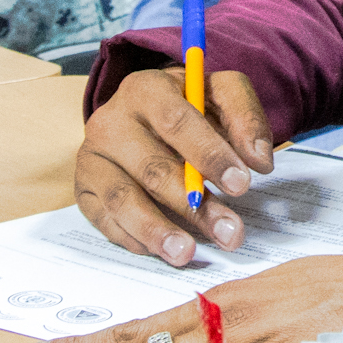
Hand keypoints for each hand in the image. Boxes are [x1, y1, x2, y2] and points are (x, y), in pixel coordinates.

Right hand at [74, 67, 277, 264]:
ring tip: (188, 253)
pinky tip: (161, 250)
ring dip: (158, 230)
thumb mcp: (219, 94)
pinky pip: (105, 220)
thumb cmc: (187, 107)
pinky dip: (133, 238)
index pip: (177, 121)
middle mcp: (111, 121)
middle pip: (153, 168)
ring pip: (123, 199)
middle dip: (195, 205)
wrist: (142, 113)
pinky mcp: (84, 189)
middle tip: (230, 232)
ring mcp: (93, 157)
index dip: (210, 154)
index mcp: (146, 89)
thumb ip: (245, 117)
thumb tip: (258, 161)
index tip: (242, 184)